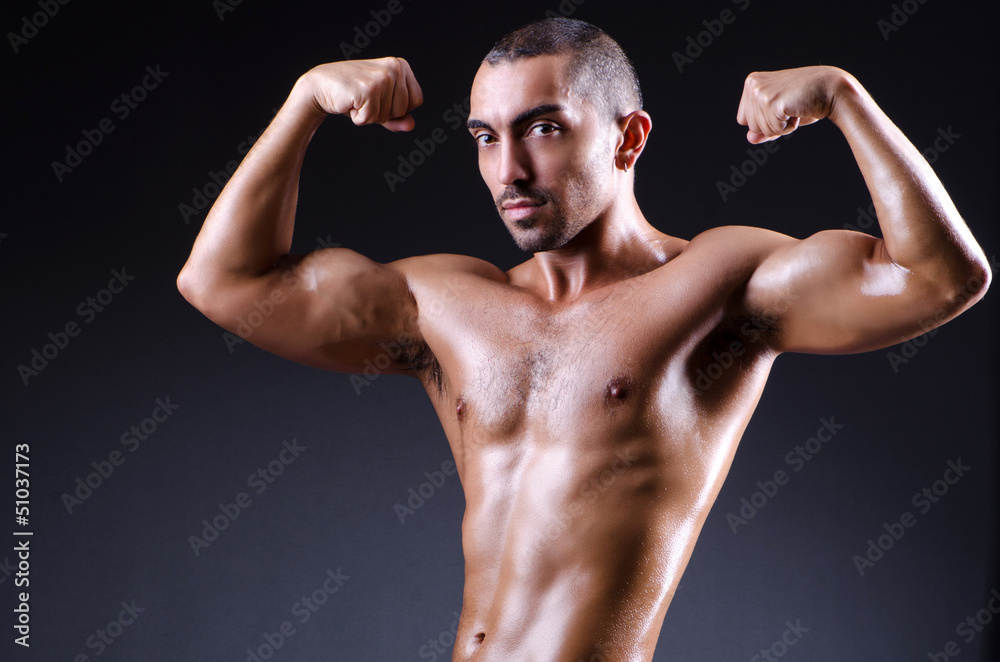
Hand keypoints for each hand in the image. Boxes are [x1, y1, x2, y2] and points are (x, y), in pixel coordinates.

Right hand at [300, 57, 422, 131]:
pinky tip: (351, 103)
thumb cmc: (354, 95)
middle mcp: (394, 67)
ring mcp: (382, 77)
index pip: (417, 101)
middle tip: (365, 98)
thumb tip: (411, 126)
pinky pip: (371, 119)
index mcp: (401, 66)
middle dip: (383, 113)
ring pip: (387, 116)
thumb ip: (398, 118)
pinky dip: (359, 118)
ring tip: (358, 99)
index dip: (398, 109)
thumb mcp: (380, 106)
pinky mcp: (368, 89)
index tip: (379, 97)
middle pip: (403, 110)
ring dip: (370, 116)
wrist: (321, 86)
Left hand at [736, 65, 848, 143]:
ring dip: (781, 126)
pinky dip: (789, 127)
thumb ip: (762, 128)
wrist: (831, 89)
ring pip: (761, 130)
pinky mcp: (771, 102)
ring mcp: (761, 93)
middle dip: (773, 124)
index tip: (781, 107)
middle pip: (751, 127)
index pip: (743, 119)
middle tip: (790, 107)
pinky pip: (774, 130)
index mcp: (751, 82)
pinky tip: (798, 110)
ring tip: (794, 107)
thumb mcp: (780, 115)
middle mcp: (752, 85)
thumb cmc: (806, 101)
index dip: (764, 121)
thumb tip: (749, 138)